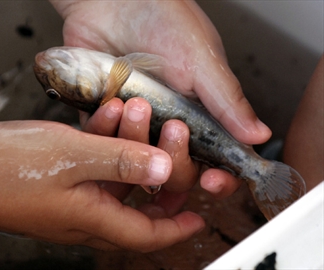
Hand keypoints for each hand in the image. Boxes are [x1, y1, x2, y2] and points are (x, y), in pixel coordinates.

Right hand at [0, 120, 203, 251]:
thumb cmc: (6, 168)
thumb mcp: (72, 157)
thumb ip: (120, 162)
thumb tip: (162, 170)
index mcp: (92, 218)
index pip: (147, 234)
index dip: (176, 228)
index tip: (197, 220)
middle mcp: (86, 212)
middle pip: (136, 201)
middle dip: (157, 173)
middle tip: (171, 149)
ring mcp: (74, 195)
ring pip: (116, 174)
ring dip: (128, 143)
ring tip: (133, 111)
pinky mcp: (63, 177)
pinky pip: (95, 162)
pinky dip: (105, 140)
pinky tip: (107, 114)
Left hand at [50, 0, 266, 194]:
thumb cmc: (164, 18)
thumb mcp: (203, 59)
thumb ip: (227, 100)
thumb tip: (258, 135)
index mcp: (200, 115)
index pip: (214, 160)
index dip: (217, 178)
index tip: (212, 181)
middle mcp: (170, 123)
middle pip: (176, 169)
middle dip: (175, 157)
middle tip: (175, 127)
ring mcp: (138, 122)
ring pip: (138, 158)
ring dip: (138, 139)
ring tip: (136, 104)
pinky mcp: (106, 116)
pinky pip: (103, 140)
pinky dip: (107, 129)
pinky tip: (114, 105)